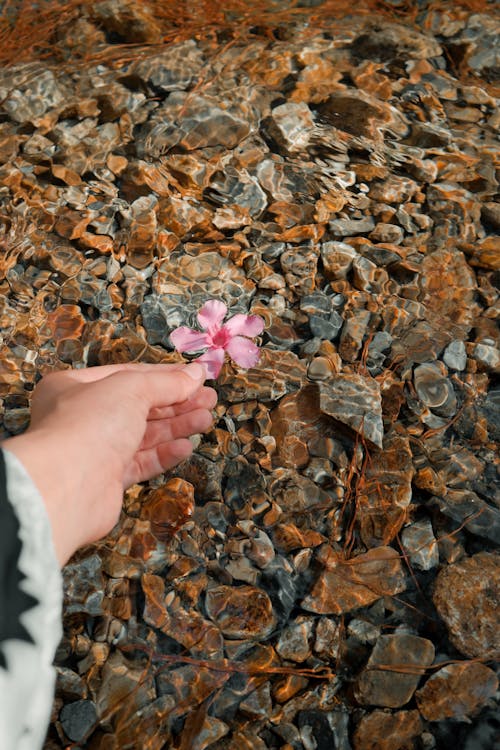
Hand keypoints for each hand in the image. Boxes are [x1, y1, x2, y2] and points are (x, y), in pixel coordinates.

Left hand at [2, 362, 215, 564]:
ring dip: (176, 426)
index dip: (165, 376)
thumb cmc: (89, 424)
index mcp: (75, 387)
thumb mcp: (132, 389)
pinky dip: (164, 454)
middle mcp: (82, 417)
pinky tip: (186, 447)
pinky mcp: (107, 480)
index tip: (196, 377)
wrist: (67, 486)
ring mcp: (95, 450)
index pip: (129, 376)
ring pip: (142, 435)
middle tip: (209, 400)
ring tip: (206, 420)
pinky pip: (140, 462)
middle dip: (176, 403)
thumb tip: (197, 373)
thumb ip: (167, 382)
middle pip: (139, 406)